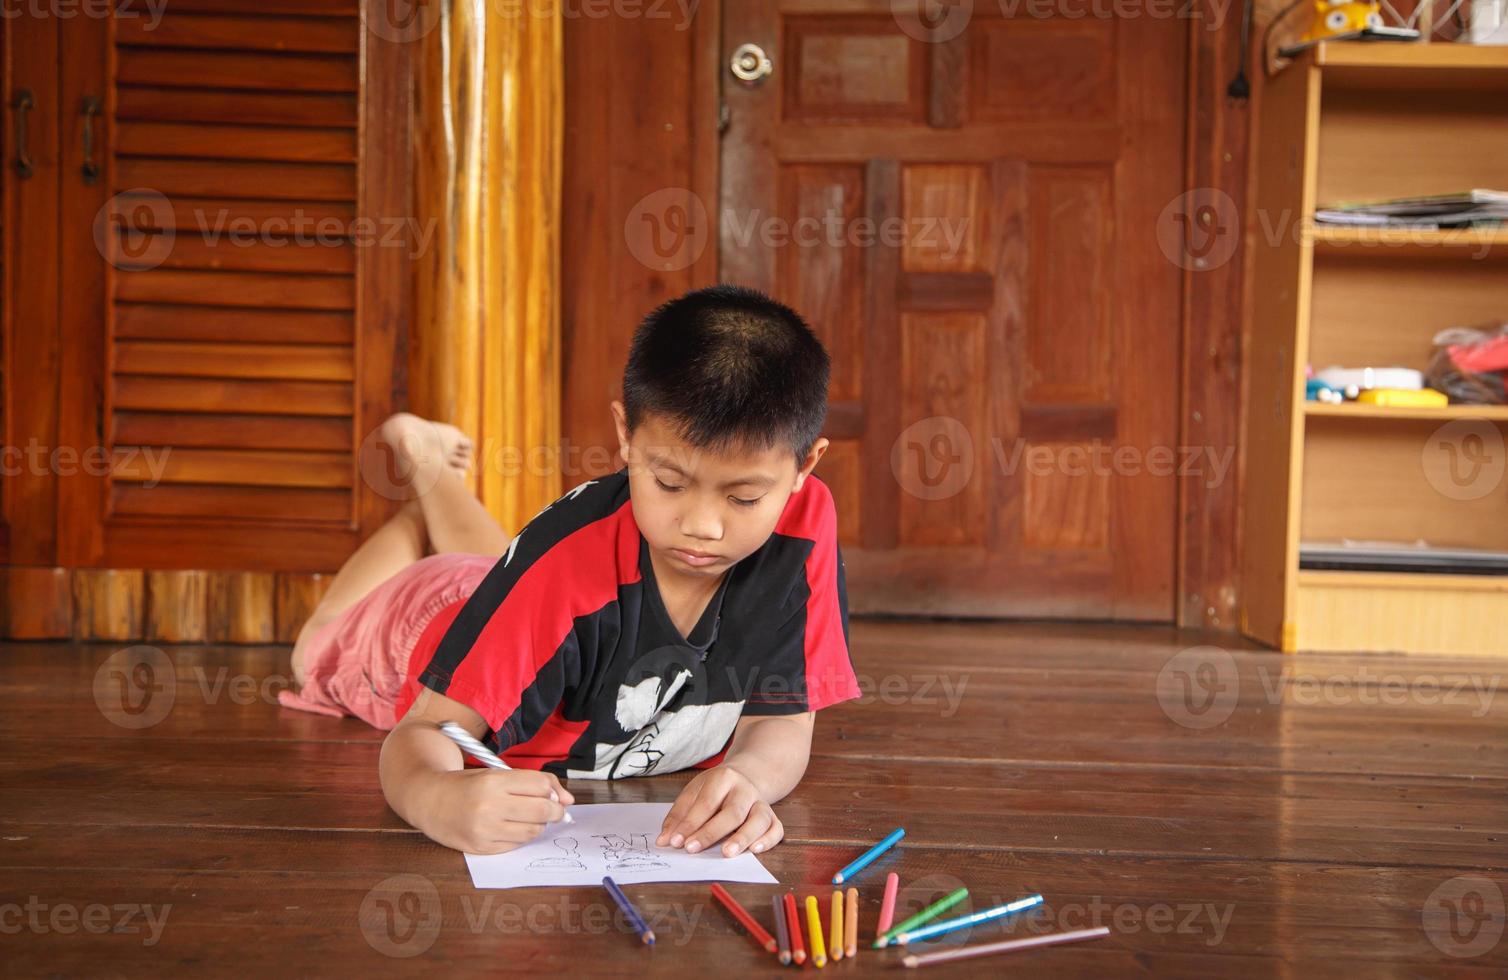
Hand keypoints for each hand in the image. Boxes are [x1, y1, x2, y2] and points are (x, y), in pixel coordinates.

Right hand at [424, 767, 574, 853]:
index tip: (554, 795)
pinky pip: (516, 845)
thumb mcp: (496, 773)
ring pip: (533, 831)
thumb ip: (533, 782)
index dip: (554, 790)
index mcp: (493, 781)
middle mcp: (489, 806)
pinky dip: (521, 837)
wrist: (428, 800)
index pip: (541, 785)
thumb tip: (569, 800)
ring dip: (538, 825)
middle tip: (554, 810)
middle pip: (542, 810)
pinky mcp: (480, 848)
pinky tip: (512, 828)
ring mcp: (484, 830)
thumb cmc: (467, 785)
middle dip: (555, 811)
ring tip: (529, 818)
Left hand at [656, 765, 783, 857]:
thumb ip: (679, 815)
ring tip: (727, 853)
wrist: (746, 776)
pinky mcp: (773, 817)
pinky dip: (768, 840)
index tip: (675, 842)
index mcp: (723, 778)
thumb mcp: (694, 792)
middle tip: (692, 849)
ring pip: (758, 820)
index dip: (690, 823)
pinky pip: (776, 828)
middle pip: (732, 812)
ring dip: (743, 837)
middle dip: (710, 832)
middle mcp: (745, 790)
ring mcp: (761, 803)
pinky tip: (755, 850)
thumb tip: (664, 841)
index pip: (706, 803)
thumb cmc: (715, 789)